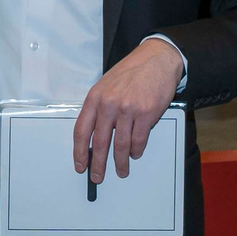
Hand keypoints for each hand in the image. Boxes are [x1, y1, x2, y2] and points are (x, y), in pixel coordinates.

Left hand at [73, 38, 183, 183]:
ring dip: (121, 162)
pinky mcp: (146, 113)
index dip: (80, 152)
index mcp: (95, 98)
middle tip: (97, 176)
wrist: (157, 59)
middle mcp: (110, 104)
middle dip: (98, 164)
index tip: (80, 165)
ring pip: (121, 145)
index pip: (82, 131)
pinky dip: (137, 150)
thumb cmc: (132, 72)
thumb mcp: (106, 86)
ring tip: (121, 170)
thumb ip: (99, 108)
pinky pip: (139, 140)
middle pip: (100, 143)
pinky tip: (135, 153)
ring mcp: (128, 109)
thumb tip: (94, 136)